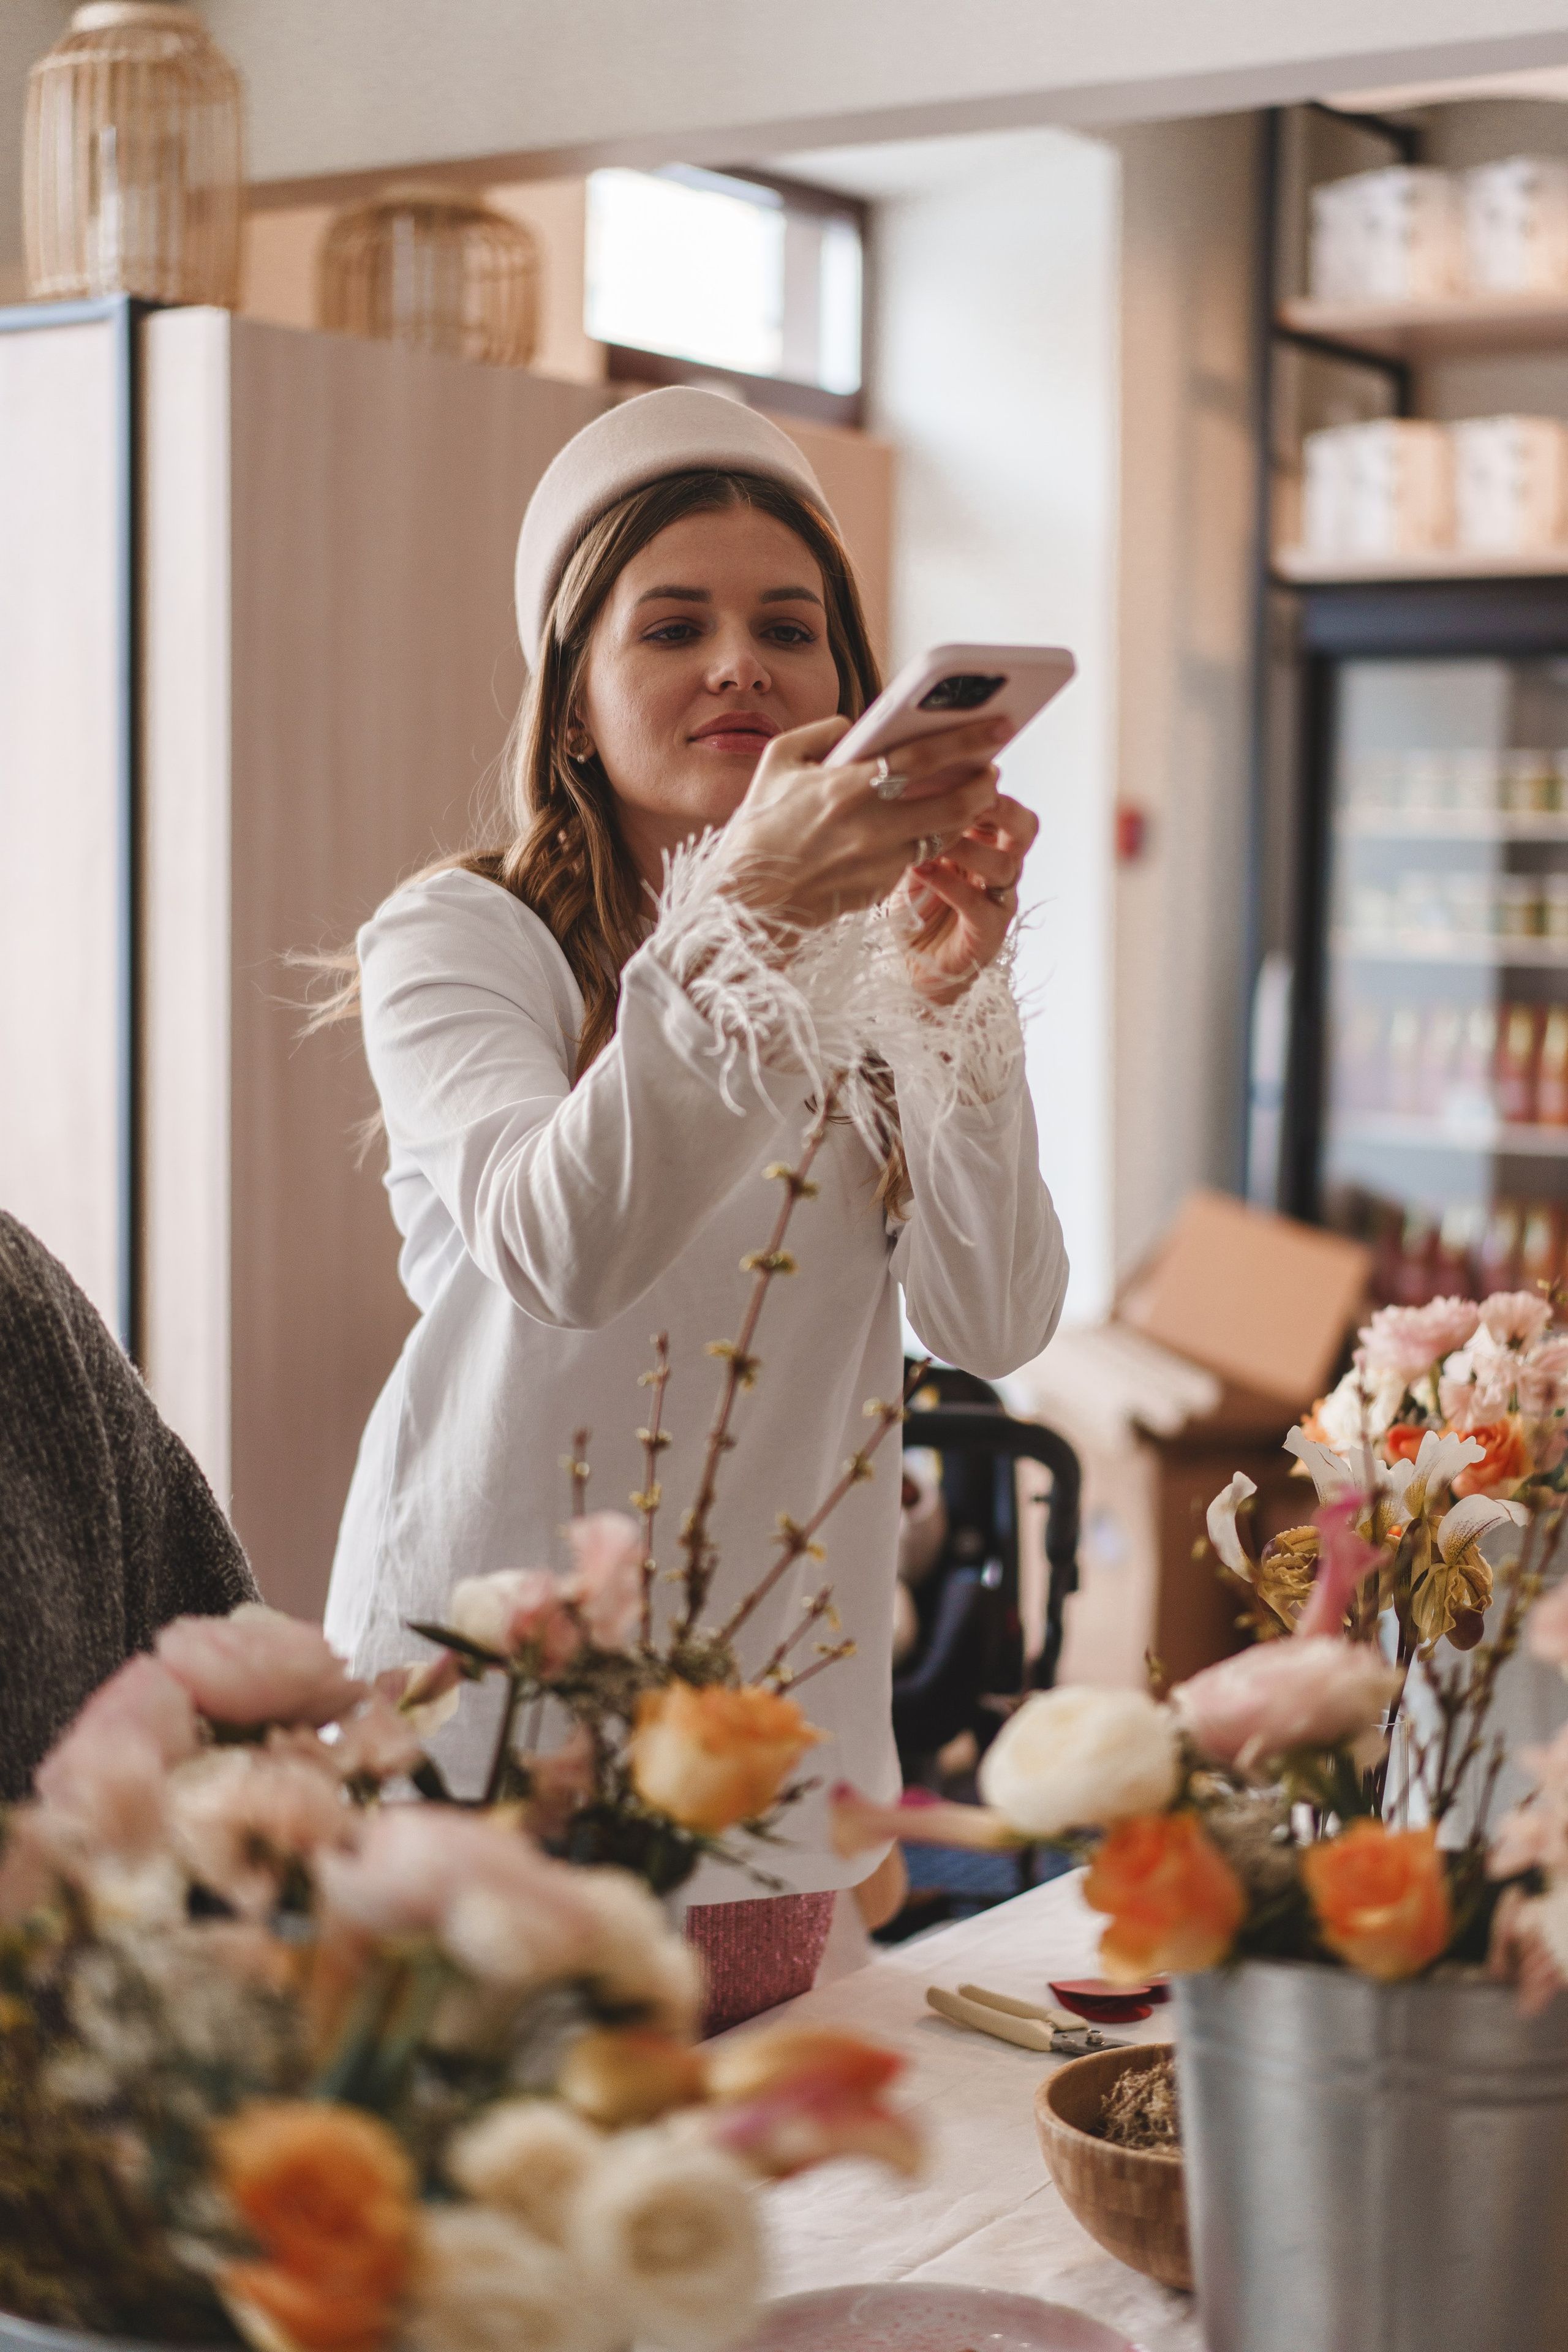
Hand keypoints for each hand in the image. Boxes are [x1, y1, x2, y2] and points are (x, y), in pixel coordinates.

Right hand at [711, 712, 1008, 930]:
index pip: (922, 755)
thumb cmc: (758, 828)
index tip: (996, 725)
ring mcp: (879, 861)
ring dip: (967, 812)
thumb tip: (855, 725)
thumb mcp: (777, 763)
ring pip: (946, 833)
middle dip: (984, 780)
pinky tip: (938, 825)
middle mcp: (870, 826)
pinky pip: (919, 857)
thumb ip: (819, 733)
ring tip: (974, 793)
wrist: (746, 900)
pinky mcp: (880, 887)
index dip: (967, 738)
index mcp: (845, 787)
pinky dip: (934, 839)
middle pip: (953, 801)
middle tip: (994, 766)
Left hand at [899, 793, 1037, 1004]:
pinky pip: (979, 903)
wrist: (914, 968)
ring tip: (936, 838)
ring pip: (1005, 864)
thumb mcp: (916, 855)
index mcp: (990, 844)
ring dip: (970, 846)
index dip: (988, 786)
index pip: (1005, 805)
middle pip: (1024, 828)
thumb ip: (922, 826)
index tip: (960, 769)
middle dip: (1000, 807)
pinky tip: (925, 870)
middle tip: (969, 797)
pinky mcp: (988, 933)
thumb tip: (906, 781)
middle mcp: (1002, 868)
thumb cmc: (917, 907)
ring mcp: (1000, 901)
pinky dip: (951, 884)